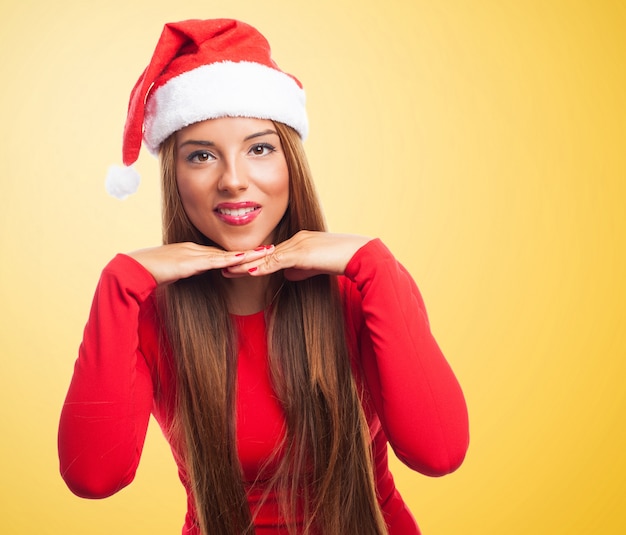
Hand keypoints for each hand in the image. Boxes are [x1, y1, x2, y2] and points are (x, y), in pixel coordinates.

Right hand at [128, 242, 274, 284]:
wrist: (134, 269)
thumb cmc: (150, 272)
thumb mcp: (174, 272)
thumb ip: (187, 271)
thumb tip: (198, 273)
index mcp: (193, 251)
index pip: (221, 252)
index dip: (240, 253)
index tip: (258, 252)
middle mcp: (196, 249)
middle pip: (228, 251)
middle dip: (251, 251)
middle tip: (271, 248)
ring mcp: (194, 254)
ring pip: (226, 255)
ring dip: (247, 254)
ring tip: (266, 253)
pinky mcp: (190, 262)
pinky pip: (214, 262)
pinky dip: (230, 261)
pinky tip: (243, 261)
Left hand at [222, 231, 370, 280]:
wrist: (361, 255)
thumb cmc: (344, 260)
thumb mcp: (318, 266)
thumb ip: (301, 270)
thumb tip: (287, 275)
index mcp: (298, 242)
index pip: (270, 253)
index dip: (252, 260)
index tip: (236, 266)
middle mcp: (295, 240)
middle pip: (264, 253)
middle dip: (243, 261)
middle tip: (223, 267)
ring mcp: (298, 245)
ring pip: (267, 257)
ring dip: (246, 265)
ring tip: (227, 270)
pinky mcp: (302, 253)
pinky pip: (278, 262)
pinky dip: (262, 267)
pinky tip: (249, 272)